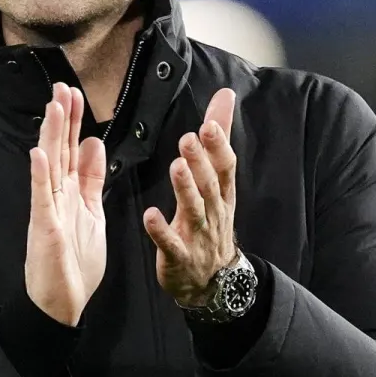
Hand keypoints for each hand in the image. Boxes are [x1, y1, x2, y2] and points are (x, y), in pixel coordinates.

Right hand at [26, 83, 107, 326]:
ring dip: (51, 136)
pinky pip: (41, 197)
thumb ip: (93, 180)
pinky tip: (38, 153)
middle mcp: (57, 195)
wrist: (62, 301)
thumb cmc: (76, 262)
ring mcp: (48, 209)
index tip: (75, 95)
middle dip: (62, 119)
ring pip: (49, 165)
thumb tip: (94, 145)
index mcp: (71, 192)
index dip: (74, 123)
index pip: (72, 150)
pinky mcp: (44, 226)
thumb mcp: (93, 213)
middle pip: (59, 150)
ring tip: (53, 107)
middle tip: (63, 87)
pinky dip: (39, 174)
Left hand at [143, 87, 238, 306]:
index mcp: (222, 194)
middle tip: (188, 138)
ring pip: (194, 210)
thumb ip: (219, 137)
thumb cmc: (213, 221)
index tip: (209, 124)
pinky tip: (150, 216)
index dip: (218, 146)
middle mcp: (213, 212)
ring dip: (185, 188)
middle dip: (201, 162)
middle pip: (210, 185)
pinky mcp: (179, 256)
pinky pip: (170, 243)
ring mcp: (197, 236)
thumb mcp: (219, 181)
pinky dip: (161, 230)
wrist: (213, 281)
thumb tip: (225, 95)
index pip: (225, 167)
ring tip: (175, 166)